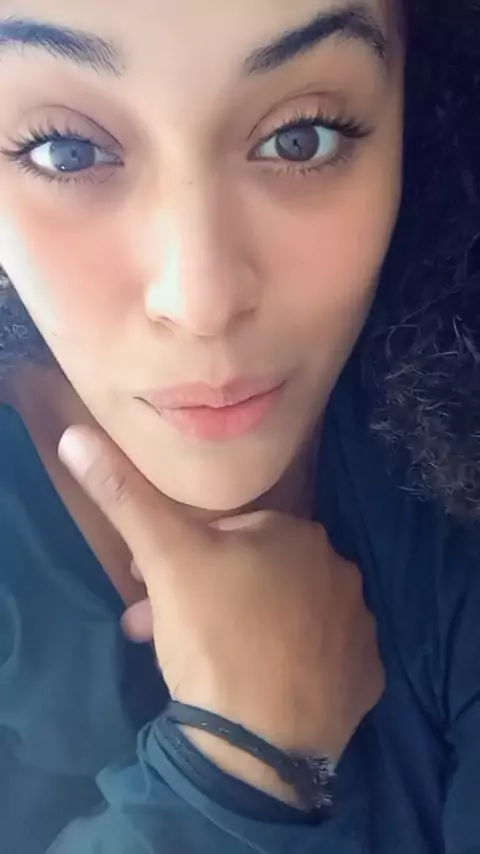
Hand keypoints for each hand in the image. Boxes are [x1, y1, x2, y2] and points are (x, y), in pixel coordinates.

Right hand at [59, 427, 383, 795]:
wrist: (256, 743)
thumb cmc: (213, 634)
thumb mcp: (164, 559)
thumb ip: (126, 497)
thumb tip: (77, 438)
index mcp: (298, 534)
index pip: (233, 534)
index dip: (186, 559)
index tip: (152, 588)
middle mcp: (340, 572)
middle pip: (260, 577)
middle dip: (209, 596)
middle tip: (168, 630)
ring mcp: (359, 628)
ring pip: (290, 618)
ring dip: (249, 630)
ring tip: (206, 665)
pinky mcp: (366, 678)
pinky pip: (325, 660)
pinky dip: (293, 666)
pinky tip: (259, 687)